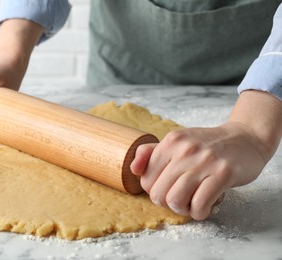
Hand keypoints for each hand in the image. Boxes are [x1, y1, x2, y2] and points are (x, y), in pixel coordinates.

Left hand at [131, 122, 266, 219]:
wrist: (245, 138)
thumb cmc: (207, 145)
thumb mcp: (177, 142)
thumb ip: (151, 153)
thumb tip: (133, 169)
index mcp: (171, 141)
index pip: (146, 179)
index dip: (155, 191)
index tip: (168, 188)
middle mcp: (185, 149)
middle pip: (157, 193)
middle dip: (167, 203)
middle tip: (180, 198)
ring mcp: (204, 161)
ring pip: (175, 200)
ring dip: (182, 209)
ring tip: (191, 203)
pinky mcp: (223, 174)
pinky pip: (199, 204)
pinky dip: (199, 212)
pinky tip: (204, 206)